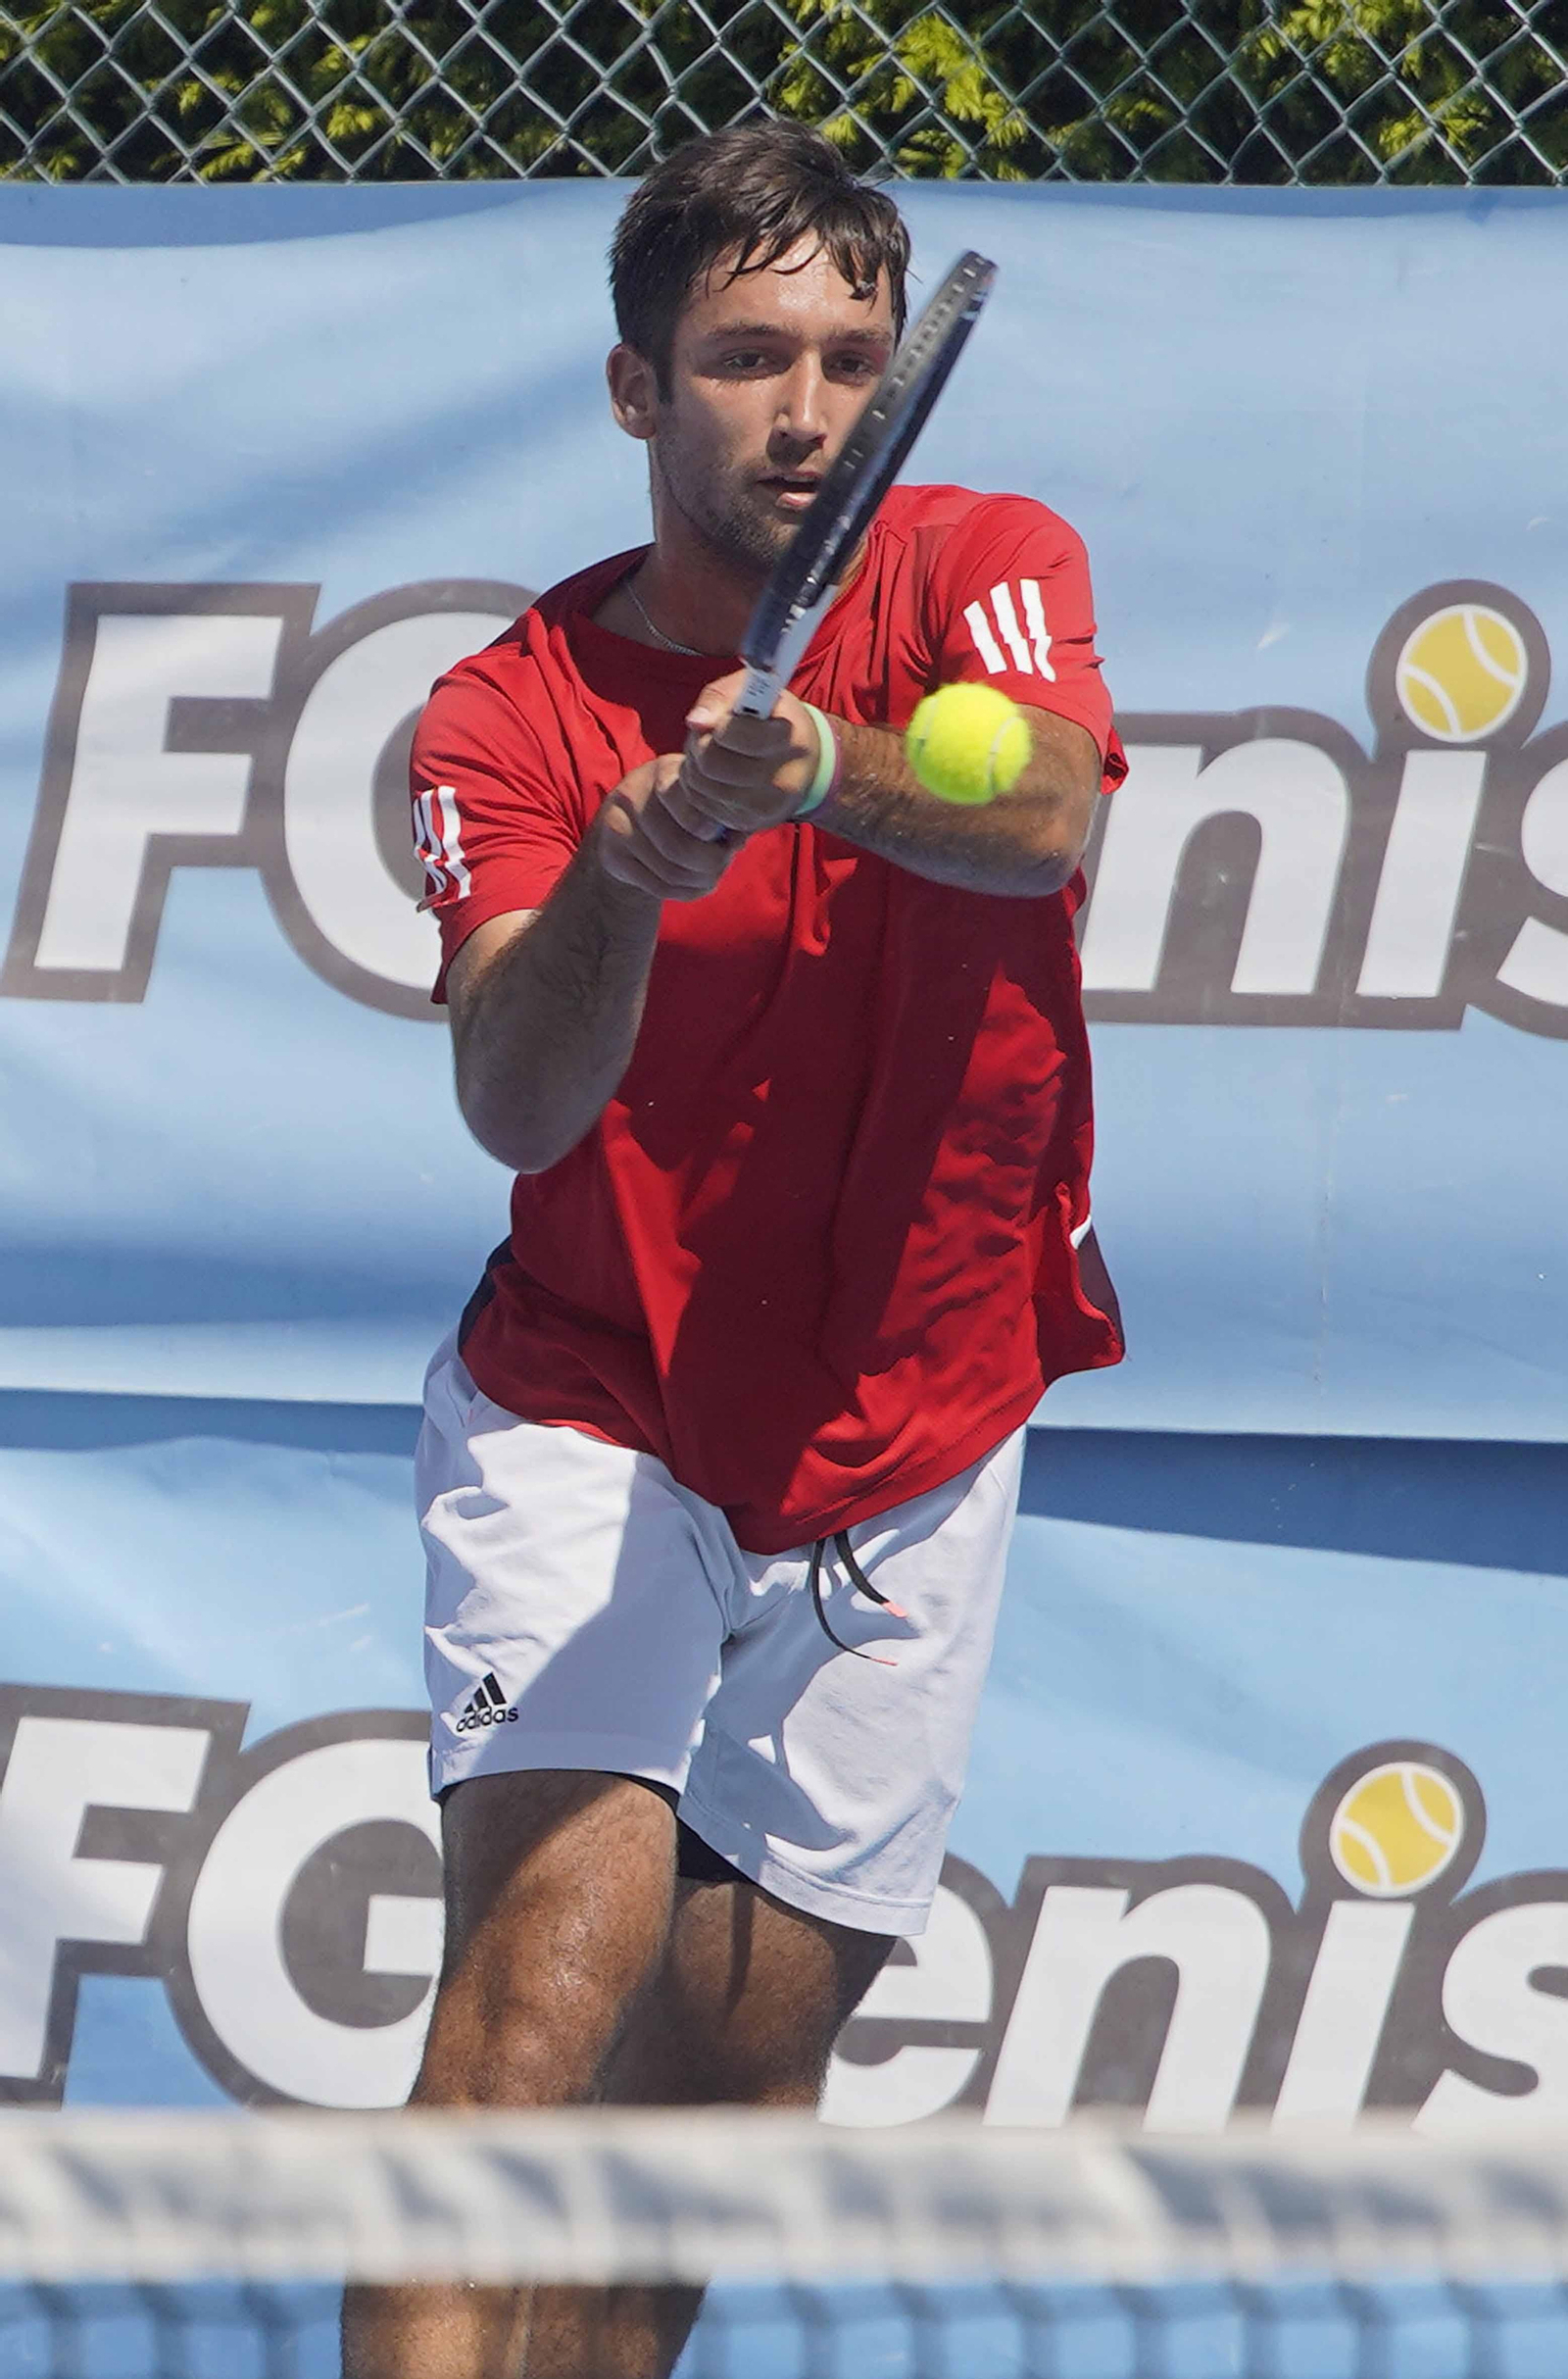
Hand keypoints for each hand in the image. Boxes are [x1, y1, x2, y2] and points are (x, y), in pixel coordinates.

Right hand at [595, 753, 740, 900]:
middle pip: (678, 847)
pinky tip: (693, 883)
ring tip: (712, 875)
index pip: (687, 805)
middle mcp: (634, 792)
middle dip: (711, 864)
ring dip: (700, 881)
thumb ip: (724, 813)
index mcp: (664, 771)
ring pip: (670, 871)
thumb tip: (740, 837)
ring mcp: (617, 825)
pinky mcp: (611, 855)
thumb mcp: (700, 800)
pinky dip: (683, 891)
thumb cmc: (680, 809)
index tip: (724, 836)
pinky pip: (656, 886)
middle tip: (723, 862)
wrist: (628, 827)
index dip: (710, 828)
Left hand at [660, 670, 822, 841]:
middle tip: (709, 734)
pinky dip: (697, 785)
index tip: (724, 719)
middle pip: (710, 763)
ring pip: (700, 785)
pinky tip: (714, 773)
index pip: (731, 733)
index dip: (719, 723)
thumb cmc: (774, 718)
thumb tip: (695, 722)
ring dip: (695, 764)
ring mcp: (762, 808)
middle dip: (700, 744)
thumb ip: (721, 698)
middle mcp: (779, 781)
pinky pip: (700, 804)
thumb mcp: (754, 691)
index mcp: (788, 740)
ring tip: (713, 751)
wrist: (805, 763)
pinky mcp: (746, 824)